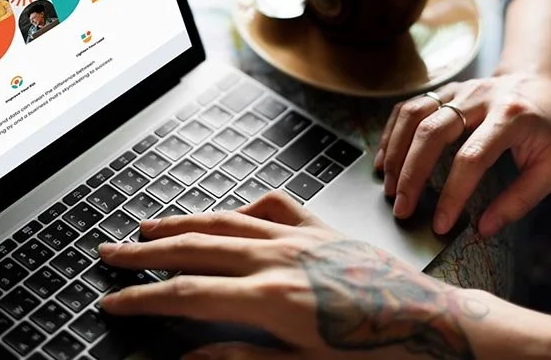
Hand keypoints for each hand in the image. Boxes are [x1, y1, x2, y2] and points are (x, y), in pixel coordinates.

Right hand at [100, 192, 489, 359]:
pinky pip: (275, 206)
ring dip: (183, 223)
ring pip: (226, 220)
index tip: (112, 299)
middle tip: (109, 252)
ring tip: (149, 227)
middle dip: (146, 252)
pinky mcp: (323, 230)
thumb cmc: (380, 359)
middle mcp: (280, 258)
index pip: (186, 294)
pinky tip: (233, 214)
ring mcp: (302, 237)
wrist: (441, 329)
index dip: (142, 297)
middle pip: (195, 248)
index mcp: (272, 299)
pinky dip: (245, 208)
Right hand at [375, 73, 550, 236]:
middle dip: (412, 174)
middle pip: (432, 132)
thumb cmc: (548, 129)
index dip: (452, 193)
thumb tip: (484, 228)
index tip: (440, 223)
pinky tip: (385, 160)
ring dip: (396, 153)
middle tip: (401, 208)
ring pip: (414, 115)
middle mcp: (479, 98)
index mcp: (511, 117)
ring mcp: (457, 90)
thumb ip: (521, 199)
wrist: (540, 83)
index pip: (471, 158)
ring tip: (389, 187)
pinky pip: (407, 107)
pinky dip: (391, 134)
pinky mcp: (443, 90)